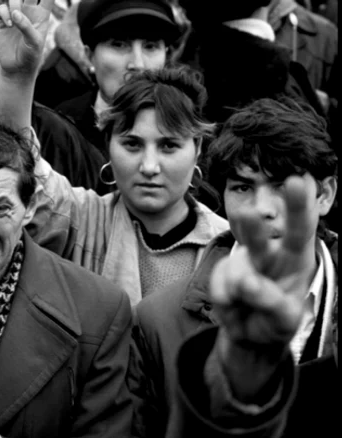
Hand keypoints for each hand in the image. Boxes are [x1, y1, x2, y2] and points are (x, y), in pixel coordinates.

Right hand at [0, 0, 54, 79]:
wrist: (17, 67)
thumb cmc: (31, 55)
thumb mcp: (34, 42)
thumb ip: (26, 26)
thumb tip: (14, 13)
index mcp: (42, 15)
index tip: (40, 1)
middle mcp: (29, 12)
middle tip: (22, 7)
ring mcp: (15, 16)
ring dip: (14, 3)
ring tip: (15, 16)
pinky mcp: (3, 21)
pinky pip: (2, 8)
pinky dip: (4, 14)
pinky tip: (8, 25)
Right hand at [210, 176, 313, 347]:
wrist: (249, 333)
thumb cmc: (275, 320)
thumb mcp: (285, 320)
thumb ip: (272, 304)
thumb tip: (247, 283)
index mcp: (296, 259)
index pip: (301, 230)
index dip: (299, 206)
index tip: (298, 182)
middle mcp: (269, 254)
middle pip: (259, 236)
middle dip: (251, 226)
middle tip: (247, 215)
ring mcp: (242, 262)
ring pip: (236, 267)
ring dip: (237, 283)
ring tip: (246, 302)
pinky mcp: (222, 273)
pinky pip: (220, 286)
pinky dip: (227, 300)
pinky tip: (236, 305)